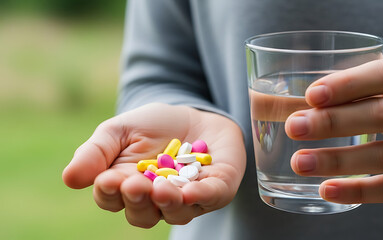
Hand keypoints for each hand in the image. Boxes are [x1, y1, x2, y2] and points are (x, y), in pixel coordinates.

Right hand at [63, 103, 244, 227]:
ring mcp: (188, 199)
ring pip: (175, 213)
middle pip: (142, 214)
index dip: (109, 192)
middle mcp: (156, 201)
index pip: (112, 199)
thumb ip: (96, 152)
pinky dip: (200, 197)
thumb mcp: (119, 131)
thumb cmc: (154, 126)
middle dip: (137, 201)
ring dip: (167, 203)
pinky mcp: (217, 189)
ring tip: (160, 188)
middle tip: (134, 184)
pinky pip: (210, 199)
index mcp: (127, 187)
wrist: (196, 115)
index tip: (107, 179)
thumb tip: (69, 178)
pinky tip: (190, 192)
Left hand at [285, 58, 382, 203]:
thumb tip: (310, 99)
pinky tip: (327, 189)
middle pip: (382, 114)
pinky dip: (358, 191)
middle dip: (333, 121)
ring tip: (300, 162)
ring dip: (337, 160)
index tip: (311, 95)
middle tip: (295, 127)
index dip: (348, 85)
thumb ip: (374, 87)